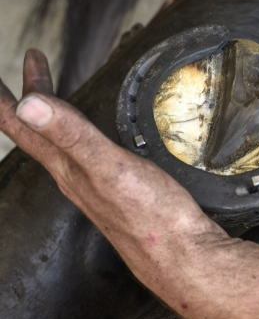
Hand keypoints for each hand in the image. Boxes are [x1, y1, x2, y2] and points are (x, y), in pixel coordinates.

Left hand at [0, 49, 228, 309]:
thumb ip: (72, 136)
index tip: (26, 59)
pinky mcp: (118, 195)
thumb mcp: (110, 169)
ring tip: (55, 96)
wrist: (183, 259)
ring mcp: (96, 189)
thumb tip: (28, 106)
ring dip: (54, 115)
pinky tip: (94, 140)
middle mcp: (75, 179)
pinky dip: (80, 136)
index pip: (24, 127)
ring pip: (62, 145)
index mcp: (68, 169)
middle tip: (36, 63)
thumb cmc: (152, 218)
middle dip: (32, 95)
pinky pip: (86, 158)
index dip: (10, 95)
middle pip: (40, 133)